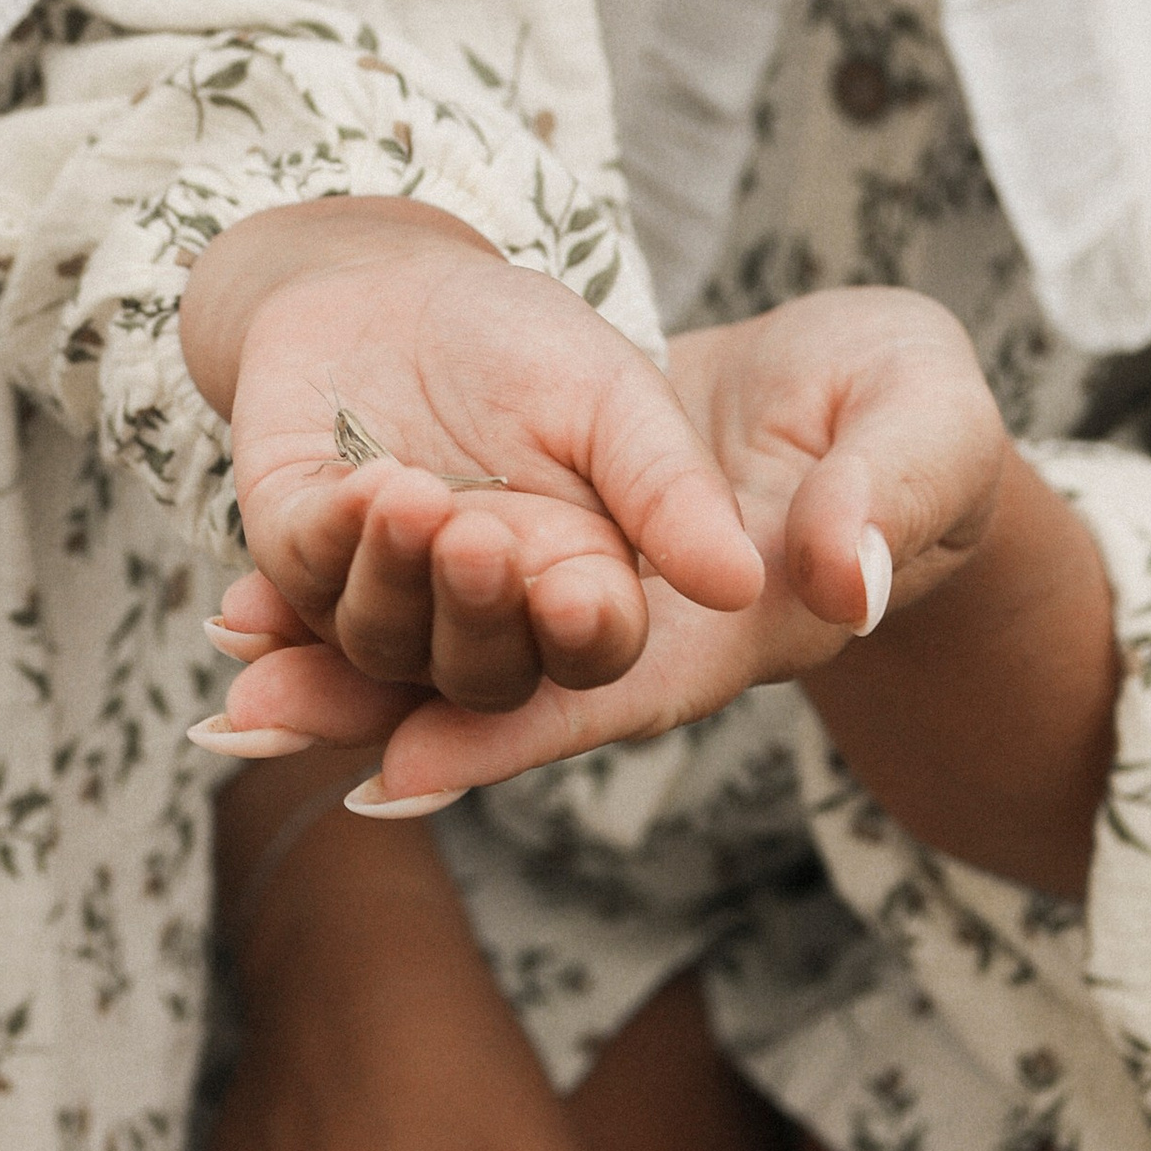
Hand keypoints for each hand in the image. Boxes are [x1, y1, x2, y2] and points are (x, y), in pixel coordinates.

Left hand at [181, 202, 759, 712]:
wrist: (395, 279)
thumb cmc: (526, 343)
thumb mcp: (616, 397)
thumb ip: (670, 489)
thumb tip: (743, 583)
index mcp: (576, 587)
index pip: (590, 653)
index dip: (582, 641)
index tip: (581, 600)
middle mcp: (479, 615)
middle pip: (483, 675)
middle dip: (477, 616)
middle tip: (477, 540)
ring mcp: (384, 593)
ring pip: (384, 646)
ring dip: (396, 582)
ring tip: (411, 494)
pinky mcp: (300, 552)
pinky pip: (305, 581)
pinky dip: (330, 540)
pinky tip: (360, 482)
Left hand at [211, 288, 1007, 802]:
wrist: (858, 382)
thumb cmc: (904, 408)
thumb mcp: (922, 430)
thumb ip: (887, 503)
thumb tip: (837, 585)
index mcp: (727, 625)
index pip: (607, 695)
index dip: (507, 737)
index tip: (398, 768)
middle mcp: (631, 625)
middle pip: (490, 686)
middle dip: (374, 701)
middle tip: (257, 712)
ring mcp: (571, 575)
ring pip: (436, 645)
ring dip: (330, 669)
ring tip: (227, 685)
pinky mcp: (531, 521)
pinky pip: (416, 573)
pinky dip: (331, 593)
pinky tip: (242, 604)